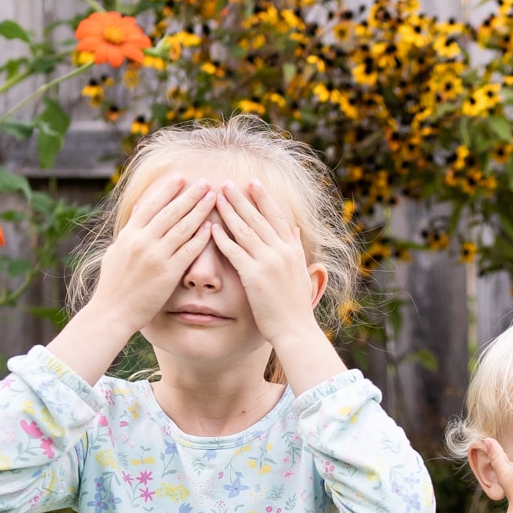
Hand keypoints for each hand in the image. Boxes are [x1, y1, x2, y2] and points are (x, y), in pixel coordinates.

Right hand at [85, 174, 217, 332]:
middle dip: (190, 194)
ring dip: (200, 210)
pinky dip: (201, 237)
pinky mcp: (168, 273)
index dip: (167, 190)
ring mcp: (156, 256)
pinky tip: (212, 226)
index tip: (180, 177)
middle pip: (171, 211)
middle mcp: (143, 241)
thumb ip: (129, 231)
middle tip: (205, 182)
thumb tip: (138, 209)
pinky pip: (189, 250)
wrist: (112, 312)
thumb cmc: (113, 285)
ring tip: (212, 197)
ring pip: (183, 227)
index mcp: (129, 234)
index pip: (151, 205)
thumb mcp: (115, 252)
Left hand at [211, 177, 325, 347]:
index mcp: (291, 250)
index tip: (252, 183)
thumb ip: (296, 248)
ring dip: (229, 212)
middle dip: (241, 198)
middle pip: (257, 218)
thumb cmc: (296, 306)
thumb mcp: (301, 272)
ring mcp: (268, 262)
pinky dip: (222, 238)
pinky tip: (211, 228)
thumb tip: (294, 229)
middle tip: (227, 182)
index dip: (263, 198)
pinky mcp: (254, 276)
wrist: (295, 329)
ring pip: (245, 230)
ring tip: (216, 197)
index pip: (276, 216)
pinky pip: (235, 252)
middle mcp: (281, 251)